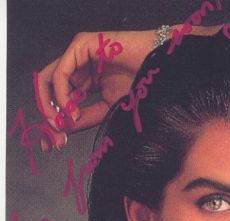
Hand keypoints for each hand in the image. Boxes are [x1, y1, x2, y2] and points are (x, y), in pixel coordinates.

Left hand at [37, 30, 155, 149]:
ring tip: (63, 122)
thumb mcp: (107, 109)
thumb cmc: (141, 84)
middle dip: (47, 113)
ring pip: (48, 80)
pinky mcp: (80, 46)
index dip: (53, 120)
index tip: (53, 142)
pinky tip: (71, 109)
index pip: (58, 98)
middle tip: (55, 134)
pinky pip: (60, 73)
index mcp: (84, 80)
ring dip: (50, 105)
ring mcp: (77, 55)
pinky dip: (61, 94)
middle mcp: (77, 66)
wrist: (158, 68)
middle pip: (47, 88)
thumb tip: (64, 129)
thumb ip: (85, 117)